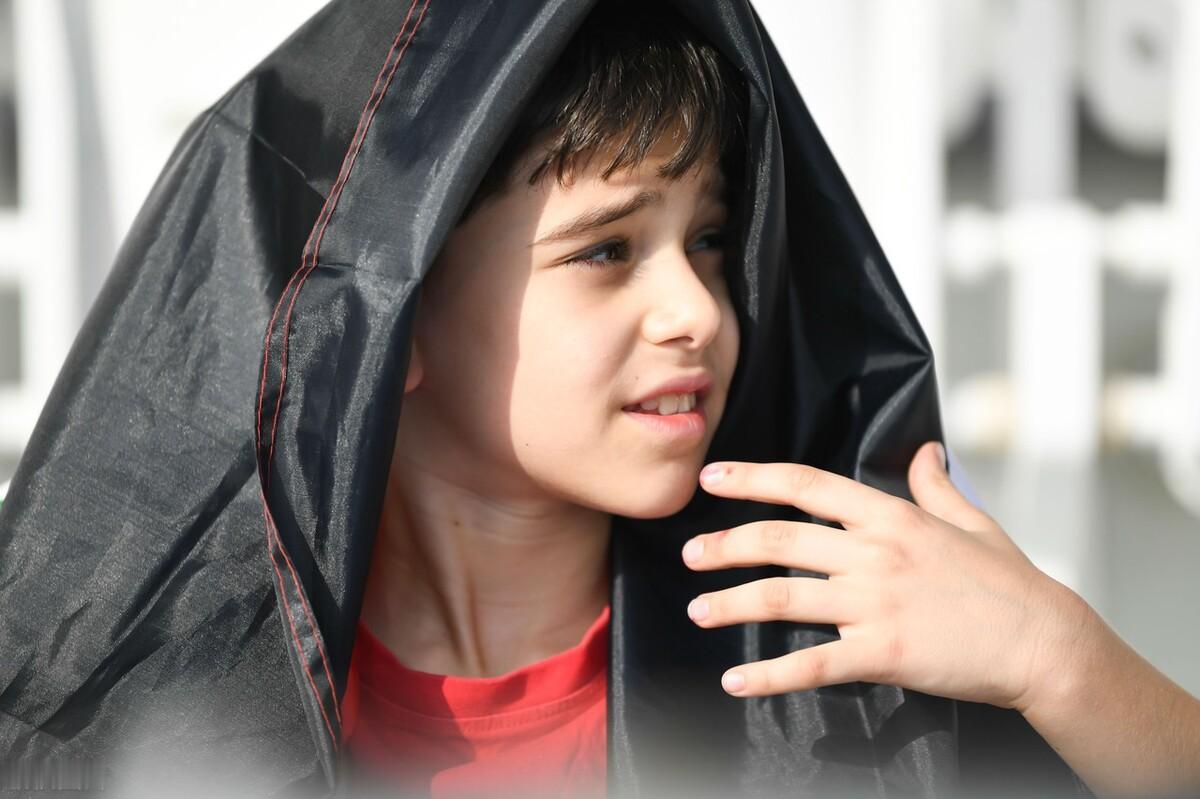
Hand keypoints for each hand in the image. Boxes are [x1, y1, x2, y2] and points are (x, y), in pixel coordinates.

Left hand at [683, 442, 1084, 711]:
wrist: (1045, 642)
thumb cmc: (1010, 582)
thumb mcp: (972, 520)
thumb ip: (935, 486)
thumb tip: (924, 451)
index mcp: (890, 517)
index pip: (806, 486)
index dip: (753, 478)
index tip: (712, 477)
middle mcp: (874, 553)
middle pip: (778, 540)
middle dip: (724, 546)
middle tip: (690, 554)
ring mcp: (875, 603)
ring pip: (782, 597)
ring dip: (731, 604)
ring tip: (698, 611)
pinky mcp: (882, 653)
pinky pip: (812, 664)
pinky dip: (769, 676)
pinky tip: (736, 682)